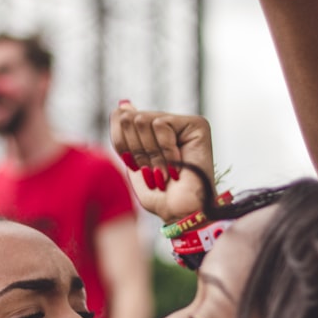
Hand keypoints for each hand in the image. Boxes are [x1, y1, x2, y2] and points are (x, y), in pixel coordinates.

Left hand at [109, 102, 215, 224]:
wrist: (181, 214)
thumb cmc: (159, 197)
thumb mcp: (133, 164)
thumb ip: (126, 134)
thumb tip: (123, 103)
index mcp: (151, 132)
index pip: (120, 117)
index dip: (120, 143)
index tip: (134, 166)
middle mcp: (168, 124)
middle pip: (130, 118)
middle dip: (136, 151)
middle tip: (151, 174)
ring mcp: (183, 123)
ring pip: (143, 120)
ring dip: (150, 155)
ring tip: (163, 174)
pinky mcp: (197, 124)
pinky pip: (161, 124)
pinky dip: (165, 152)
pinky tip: (176, 169)